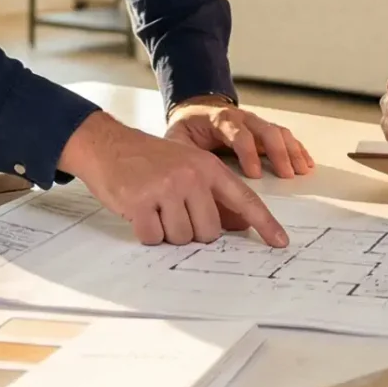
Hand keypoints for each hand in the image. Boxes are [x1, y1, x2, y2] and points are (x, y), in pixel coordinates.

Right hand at [58, 111, 289, 247]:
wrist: (107, 144)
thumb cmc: (149, 160)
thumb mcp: (187, 167)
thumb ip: (213, 195)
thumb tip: (240, 226)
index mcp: (208, 167)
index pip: (244, 199)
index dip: (264, 223)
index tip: (280, 242)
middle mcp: (191, 176)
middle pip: (209, 232)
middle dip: (192, 231)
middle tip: (171, 211)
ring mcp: (166, 188)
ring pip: (181, 238)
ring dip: (166, 232)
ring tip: (154, 207)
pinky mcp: (140, 202)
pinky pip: (154, 238)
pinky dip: (146, 233)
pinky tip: (138, 212)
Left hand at [168, 97, 315, 178]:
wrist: (196, 110)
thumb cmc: (188, 129)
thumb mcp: (178, 140)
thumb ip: (184, 159)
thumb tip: (195, 189)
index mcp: (219, 119)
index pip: (238, 133)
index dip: (248, 152)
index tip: (255, 174)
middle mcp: (242, 118)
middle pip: (266, 130)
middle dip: (278, 152)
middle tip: (285, 175)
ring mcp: (255, 123)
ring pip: (278, 132)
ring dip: (291, 151)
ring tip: (301, 171)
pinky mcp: (263, 130)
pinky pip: (284, 136)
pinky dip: (297, 149)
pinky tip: (306, 164)